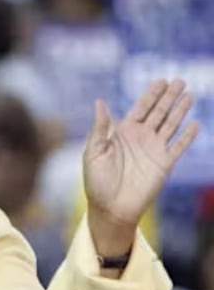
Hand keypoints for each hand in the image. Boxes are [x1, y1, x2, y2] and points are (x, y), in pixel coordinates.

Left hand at [82, 79, 199, 247]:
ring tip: (189, 95)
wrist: (111, 208)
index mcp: (122, 133)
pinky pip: (178, 147)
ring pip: (170, 125)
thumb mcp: (94, 152)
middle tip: (179, 81)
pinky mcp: (165, 164)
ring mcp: (154, 150)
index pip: (140, 108)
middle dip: (169, 97)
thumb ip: (100, 128)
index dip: (151, 95)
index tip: (161, 81)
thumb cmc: (97, 181)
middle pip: (158, 112)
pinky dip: (187, 136)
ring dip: (180, 111)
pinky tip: (194, 124)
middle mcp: (141, 138)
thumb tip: (100, 102)